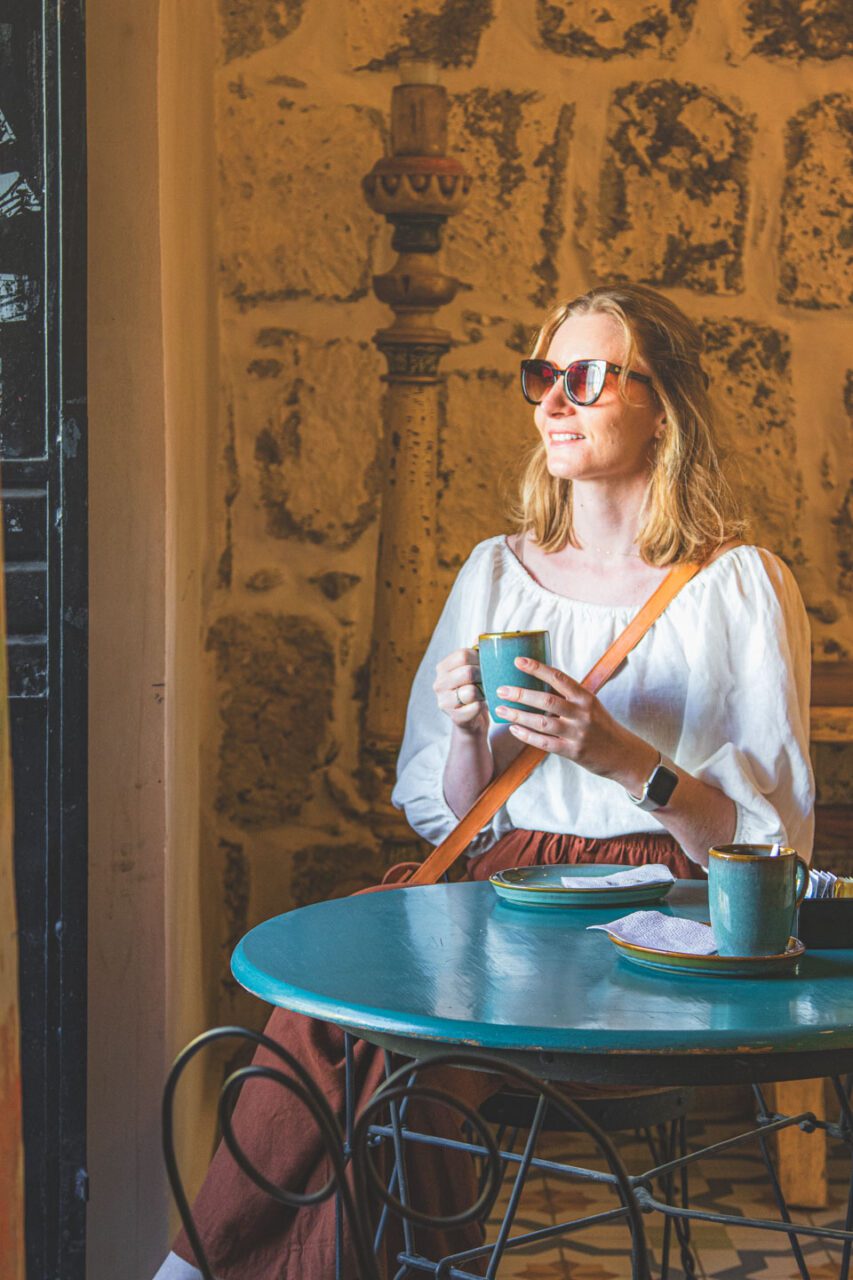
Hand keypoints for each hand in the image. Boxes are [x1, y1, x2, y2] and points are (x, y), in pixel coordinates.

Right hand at [433, 648, 488, 734]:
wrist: (472, 720)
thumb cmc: (474, 689)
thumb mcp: (472, 669)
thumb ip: (476, 652)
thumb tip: (482, 635)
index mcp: (442, 668)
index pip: (462, 654)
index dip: (480, 658)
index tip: (487, 663)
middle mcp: (439, 684)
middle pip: (467, 672)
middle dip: (483, 675)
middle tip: (489, 679)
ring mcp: (444, 702)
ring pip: (471, 691)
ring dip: (484, 691)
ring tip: (486, 692)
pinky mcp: (455, 717)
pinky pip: (475, 707)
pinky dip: (483, 705)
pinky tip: (482, 705)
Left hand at [494, 656, 657, 789]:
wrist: (623, 754)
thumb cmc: (601, 725)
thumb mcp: (590, 705)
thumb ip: (568, 695)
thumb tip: (538, 680)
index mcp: (586, 697)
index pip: (559, 678)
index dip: (537, 668)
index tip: (518, 661)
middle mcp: (582, 713)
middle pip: (546, 701)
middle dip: (521, 694)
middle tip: (501, 689)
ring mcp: (577, 733)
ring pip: (542, 722)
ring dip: (518, 715)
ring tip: (500, 709)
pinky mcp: (573, 752)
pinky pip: (544, 743)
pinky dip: (527, 735)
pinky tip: (514, 728)